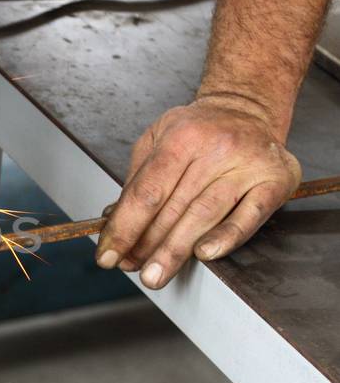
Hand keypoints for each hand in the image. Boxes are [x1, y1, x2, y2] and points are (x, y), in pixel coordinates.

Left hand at [95, 96, 300, 289]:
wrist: (247, 110)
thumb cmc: (199, 130)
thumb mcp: (158, 138)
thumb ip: (137, 179)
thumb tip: (113, 222)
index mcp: (182, 136)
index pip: (147, 191)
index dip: (125, 227)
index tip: (108, 254)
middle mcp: (217, 148)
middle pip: (174, 207)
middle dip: (148, 244)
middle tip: (132, 269)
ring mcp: (248, 164)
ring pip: (206, 215)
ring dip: (177, 250)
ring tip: (156, 273)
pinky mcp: (275, 179)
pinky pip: (250, 216)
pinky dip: (227, 237)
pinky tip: (205, 254)